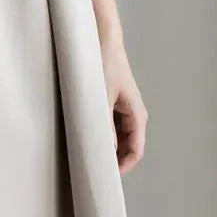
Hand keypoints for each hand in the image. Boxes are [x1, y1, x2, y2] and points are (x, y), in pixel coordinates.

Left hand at [89, 0, 147, 173]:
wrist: (99, 37)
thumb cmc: (102, 63)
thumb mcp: (100, 96)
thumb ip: (102, 124)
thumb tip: (104, 151)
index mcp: (136, 114)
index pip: (135, 151)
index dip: (122, 167)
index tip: (104, 179)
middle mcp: (130, 114)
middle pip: (125, 147)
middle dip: (111, 161)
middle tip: (91, 172)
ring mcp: (119, 109)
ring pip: (114, 138)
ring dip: (103, 148)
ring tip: (84, 158)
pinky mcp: (107, 103)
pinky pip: (105, 127)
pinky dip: (97, 135)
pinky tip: (81, 138)